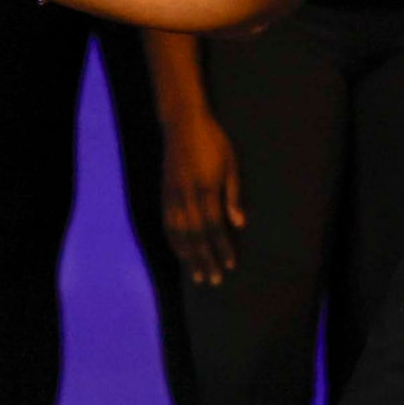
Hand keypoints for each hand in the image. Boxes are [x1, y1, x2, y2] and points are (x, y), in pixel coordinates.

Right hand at [160, 104, 242, 284]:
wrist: (183, 123)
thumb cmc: (213, 141)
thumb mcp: (231, 164)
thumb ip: (233, 196)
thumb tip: (238, 224)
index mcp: (206, 189)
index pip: (215, 227)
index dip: (222, 248)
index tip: (230, 265)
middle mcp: (187, 196)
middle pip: (196, 236)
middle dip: (205, 260)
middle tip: (213, 280)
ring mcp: (172, 196)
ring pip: (179, 234)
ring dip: (188, 256)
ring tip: (196, 274)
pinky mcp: (164, 193)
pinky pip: (167, 223)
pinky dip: (174, 241)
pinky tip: (180, 252)